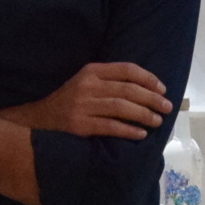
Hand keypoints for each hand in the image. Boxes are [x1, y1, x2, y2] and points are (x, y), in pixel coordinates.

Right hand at [9, 62, 172, 139]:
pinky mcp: (79, 125)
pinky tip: (140, 134)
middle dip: (151, 98)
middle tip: (167, 107)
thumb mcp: (85, 83)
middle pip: (127, 89)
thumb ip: (109, 81)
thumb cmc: (69, 101)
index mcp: (91, 71)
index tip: (162, 89)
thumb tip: (145, 89)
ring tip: (157, 121)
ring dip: (144, 114)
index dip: (148, 79)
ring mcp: (82, 105)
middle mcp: (87, 85)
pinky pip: (110, 127)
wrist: (37, 119)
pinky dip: (128, 130)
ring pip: (121, 107)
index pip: (126, 70)